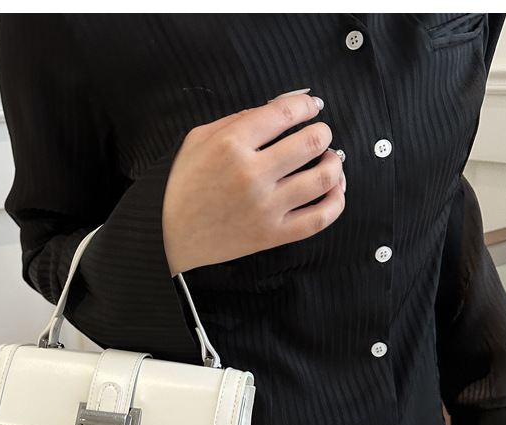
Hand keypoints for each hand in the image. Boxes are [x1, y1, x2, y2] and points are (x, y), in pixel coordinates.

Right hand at [162, 94, 344, 274]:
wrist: (169, 238)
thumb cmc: (181, 189)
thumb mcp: (196, 141)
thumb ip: (236, 120)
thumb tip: (276, 110)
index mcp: (231, 145)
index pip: (285, 113)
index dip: (306, 106)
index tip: (312, 108)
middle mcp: (252, 174)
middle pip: (312, 142)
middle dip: (322, 133)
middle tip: (319, 135)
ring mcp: (265, 207)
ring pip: (323, 177)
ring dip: (334, 163)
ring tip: (329, 160)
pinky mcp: (272, 234)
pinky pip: (318, 218)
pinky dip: (336, 202)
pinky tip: (336, 190)